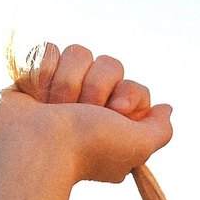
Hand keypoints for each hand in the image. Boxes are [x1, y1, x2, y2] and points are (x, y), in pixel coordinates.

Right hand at [0, 42, 172, 188]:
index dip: (127, 95)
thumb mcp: (138, 146)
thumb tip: (166, 109)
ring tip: (54, 109)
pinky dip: (42, 71)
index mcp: (113, 122)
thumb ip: (160, 130)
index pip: (133, 86)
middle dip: (96, 87)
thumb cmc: (86, 149)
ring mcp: (60, 90)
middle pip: (109, 64)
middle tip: (81, 112)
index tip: (115, 111)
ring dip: (67, 82)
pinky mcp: (33, 78)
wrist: (35, 146)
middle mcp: (89, 105)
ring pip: (78, 53)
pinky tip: (36, 97)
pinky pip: (47, 50)